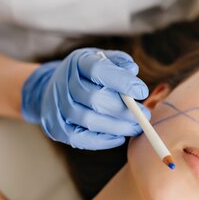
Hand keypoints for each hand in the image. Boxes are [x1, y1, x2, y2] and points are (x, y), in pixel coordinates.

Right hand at [21, 48, 150, 149]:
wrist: (53, 88)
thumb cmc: (86, 74)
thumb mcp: (101, 59)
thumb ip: (118, 62)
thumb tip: (132, 71)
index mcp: (78, 62)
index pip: (98, 69)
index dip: (122, 81)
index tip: (142, 92)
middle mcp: (63, 83)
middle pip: (94, 98)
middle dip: (124, 109)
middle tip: (144, 115)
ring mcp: (56, 106)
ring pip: (88, 120)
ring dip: (117, 127)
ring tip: (135, 128)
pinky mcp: (55, 127)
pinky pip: (79, 138)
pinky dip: (102, 140)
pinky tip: (118, 137)